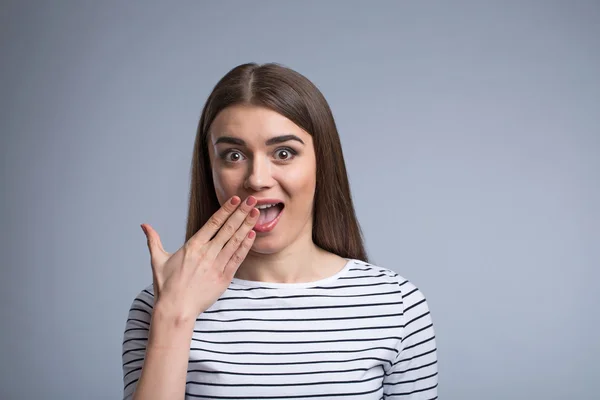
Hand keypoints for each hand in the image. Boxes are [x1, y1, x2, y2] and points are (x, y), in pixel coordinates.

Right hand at [140, 195, 258, 320]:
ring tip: (256, 214)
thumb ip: (154, 240)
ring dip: (247, 226)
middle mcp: (206, 254)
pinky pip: (237, 259)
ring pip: (235, 242)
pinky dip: (245, 247)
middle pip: (228, 229)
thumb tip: (144, 225)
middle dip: (241, 213)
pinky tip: (252, 236)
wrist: (176, 310)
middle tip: (252, 200)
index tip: (236, 199)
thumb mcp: (157, 260)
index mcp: (192, 246)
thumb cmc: (166, 287)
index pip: (213, 223)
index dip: (226, 209)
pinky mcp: (223, 278)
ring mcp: (216, 266)